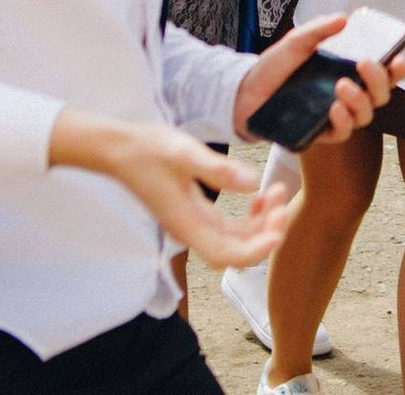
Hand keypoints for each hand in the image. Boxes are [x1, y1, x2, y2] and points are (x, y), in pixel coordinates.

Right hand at [47, 111, 293, 268]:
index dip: (256, 250)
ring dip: (261, 223)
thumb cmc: (149, 149)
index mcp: (187, 224)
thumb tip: (251, 182)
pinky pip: (228, 226)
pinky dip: (248, 216)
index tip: (279, 231)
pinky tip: (259, 195)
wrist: (120, 149)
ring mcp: (193, 224)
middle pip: (236, 251)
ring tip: (277, 193)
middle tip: (284, 203)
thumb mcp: (185, 152)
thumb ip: (218, 169)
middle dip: (266, 233)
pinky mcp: (195, 212)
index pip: (227, 255)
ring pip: (235, 239)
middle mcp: (191, 231)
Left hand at [235, 13, 402, 143]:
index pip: (383, 72)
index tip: (396, 58)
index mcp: (348, 71)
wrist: (244, 93)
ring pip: (366, 115)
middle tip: (364, 63)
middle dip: (379, 79)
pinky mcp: (321, 132)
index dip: (396, 68)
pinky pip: (343, 133)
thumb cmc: (274, 68)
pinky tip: (334, 108)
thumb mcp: (295, 42)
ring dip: (361, 100)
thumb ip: (319, 30)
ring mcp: (336, 115)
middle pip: (381, 94)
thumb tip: (344, 19)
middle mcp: (347, 94)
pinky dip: (343, 121)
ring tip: (343, 86)